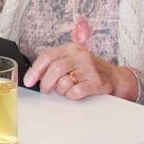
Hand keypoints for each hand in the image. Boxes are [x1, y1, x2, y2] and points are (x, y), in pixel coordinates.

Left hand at [22, 43, 137, 100]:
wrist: (115, 77)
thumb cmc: (88, 69)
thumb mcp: (72, 60)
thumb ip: (55, 63)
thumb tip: (34, 75)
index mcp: (70, 48)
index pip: (47, 56)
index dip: (35, 70)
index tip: (28, 81)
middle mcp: (79, 55)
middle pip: (54, 69)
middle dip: (46, 83)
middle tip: (45, 90)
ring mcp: (89, 68)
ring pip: (64, 82)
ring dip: (60, 90)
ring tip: (65, 90)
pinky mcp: (96, 82)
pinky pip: (75, 92)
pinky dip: (71, 95)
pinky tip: (74, 93)